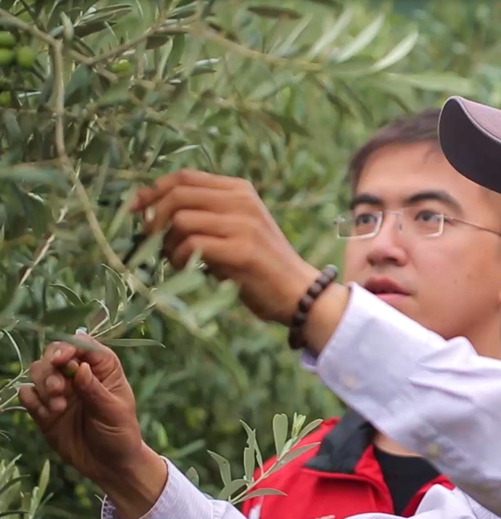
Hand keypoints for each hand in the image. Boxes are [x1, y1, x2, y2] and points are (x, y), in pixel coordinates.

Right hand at [18, 335, 165, 518]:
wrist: (109, 465)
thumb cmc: (120, 434)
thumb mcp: (113, 412)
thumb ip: (94, 390)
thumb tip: (80, 367)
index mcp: (103, 369)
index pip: (82, 345)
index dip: (68, 346)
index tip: (60, 359)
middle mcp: (79, 375)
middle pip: (54, 354)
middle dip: (51, 369)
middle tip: (59, 391)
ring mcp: (60, 391)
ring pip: (38, 372)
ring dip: (43, 385)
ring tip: (58, 407)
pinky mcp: (44, 409)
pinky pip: (28, 395)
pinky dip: (31, 400)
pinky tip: (46, 413)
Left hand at [131, 169, 318, 325]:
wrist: (298, 292)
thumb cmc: (260, 265)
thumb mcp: (236, 228)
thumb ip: (205, 214)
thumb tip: (152, 212)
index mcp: (240, 190)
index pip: (184, 177)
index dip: (152, 190)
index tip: (134, 210)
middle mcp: (242, 201)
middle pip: (177, 194)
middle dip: (153, 218)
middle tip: (149, 241)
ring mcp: (243, 224)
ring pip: (180, 220)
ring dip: (167, 244)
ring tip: (176, 260)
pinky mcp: (241, 251)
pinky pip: (191, 245)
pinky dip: (180, 259)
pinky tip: (190, 270)